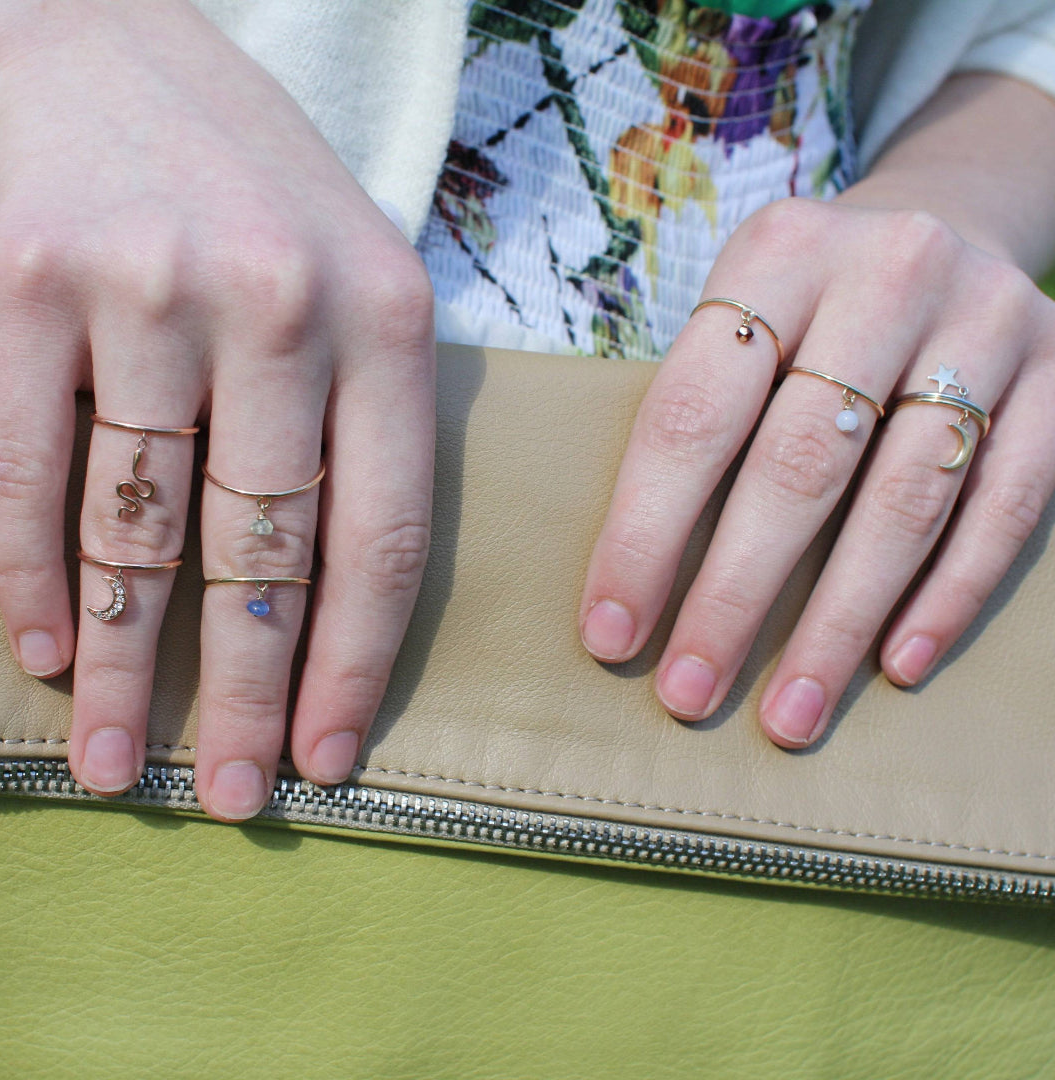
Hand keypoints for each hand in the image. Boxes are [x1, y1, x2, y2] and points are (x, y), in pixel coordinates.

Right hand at [0, 0, 434, 817]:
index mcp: (384, 320)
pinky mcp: (18, 280)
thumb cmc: (252, 192)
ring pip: (138, 527)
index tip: (326, 760)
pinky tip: (45, 652)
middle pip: (264, 552)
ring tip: (114, 763)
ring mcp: (144, 291)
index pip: (383, 534)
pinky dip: (31, 575)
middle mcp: (274, 305)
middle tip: (232, 798)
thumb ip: (363, 422)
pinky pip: (21, 469)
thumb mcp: (354, 281)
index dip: (351, 664)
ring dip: (123, 666)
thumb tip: (334, 609)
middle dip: (245, 694)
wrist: (112, 45)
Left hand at [579, 195, 1054, 745]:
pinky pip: (1006, 506)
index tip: (610, 635)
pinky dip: (949, 594)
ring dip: (838, 624)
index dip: (645, 536)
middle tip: (689, 692)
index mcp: (775, 255)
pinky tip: (898, 664)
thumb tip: (633, 587)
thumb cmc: (806, 308)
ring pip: (902, 501)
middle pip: (796, 466)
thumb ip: (698, 419)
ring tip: (790, 713)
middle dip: (735, 597)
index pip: (693, 416)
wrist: (942, 227)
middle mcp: (886, 273)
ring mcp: (985, 321)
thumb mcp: (741, 317)